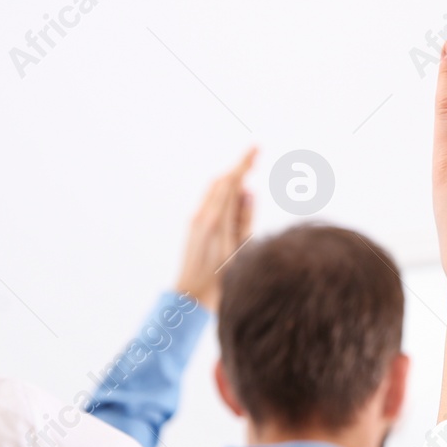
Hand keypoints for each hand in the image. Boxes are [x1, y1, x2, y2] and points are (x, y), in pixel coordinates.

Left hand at [175, 146, 257, 310]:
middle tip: (257, 155)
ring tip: (249, 170)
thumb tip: (248, 191)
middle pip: (222, 181)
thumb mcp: (240, 253)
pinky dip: (224, 190)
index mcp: (217, 221)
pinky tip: (235, 192)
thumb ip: (245, 221)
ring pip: (215, 188)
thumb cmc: (220, 282)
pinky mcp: (194, 226)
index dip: (244, 163)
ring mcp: (196, 220)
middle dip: (239, 166)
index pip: (232, 182)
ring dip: (231, 177)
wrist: (190, 298)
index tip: (256, 147)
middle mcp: (204, 216)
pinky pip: (210, 199)